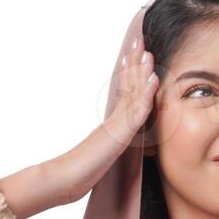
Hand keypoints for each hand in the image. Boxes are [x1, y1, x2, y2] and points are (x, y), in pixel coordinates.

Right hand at [42, 36, 158, 204]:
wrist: (65, 179)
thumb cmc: (79, 172)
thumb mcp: (99, 155)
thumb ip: (107, 144)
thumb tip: (111, 141)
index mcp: (111, 122)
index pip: (123, 91)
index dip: (130, 71)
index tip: (134, 52)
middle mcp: (113, 119)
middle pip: (126, 84)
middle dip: (134, 61)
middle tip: (139, 39)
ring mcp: (116, 125)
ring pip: (131, 92)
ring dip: (141, 70)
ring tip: (147, 50)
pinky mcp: (118, 134)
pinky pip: (136, 111)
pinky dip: (145, 93)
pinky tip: (153, 79)